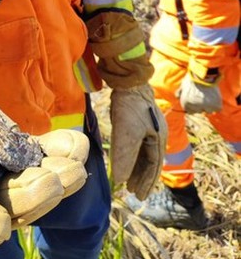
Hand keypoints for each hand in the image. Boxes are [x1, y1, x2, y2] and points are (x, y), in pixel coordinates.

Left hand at [109, 84, 167, 199]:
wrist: (128, 83)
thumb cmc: (130, 108)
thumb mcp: (126, 134)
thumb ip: (124, 158)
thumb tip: (120, 180)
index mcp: (159, 141)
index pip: (153, 168)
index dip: (146, 183)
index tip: (139, 196)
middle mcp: (157, 137)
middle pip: (149, 163)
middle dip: (141, 178)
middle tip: (132, 192)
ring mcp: (148, 130)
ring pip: (143, 155)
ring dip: (135, 169)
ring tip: (127, 182)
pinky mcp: (138, 124)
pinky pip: (137, 146)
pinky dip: (131, 157)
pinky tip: (124, 162)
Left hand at [177, 73, 221, 113]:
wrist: (203, 74)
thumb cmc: (192, 79)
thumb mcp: (183, 86)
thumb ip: (179, 93)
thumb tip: (177, 97)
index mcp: (185, 104)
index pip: (190, 111)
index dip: (194, 105)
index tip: (198, 99)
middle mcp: (194, 107)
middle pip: (200, 111)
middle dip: (202, 105)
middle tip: (204, 96)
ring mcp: (205, 107)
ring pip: (209, 111)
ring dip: (210, 105)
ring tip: (210, 96)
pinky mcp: (215, 105)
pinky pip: (217, 109)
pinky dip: (217, 104)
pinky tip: (215, 97)